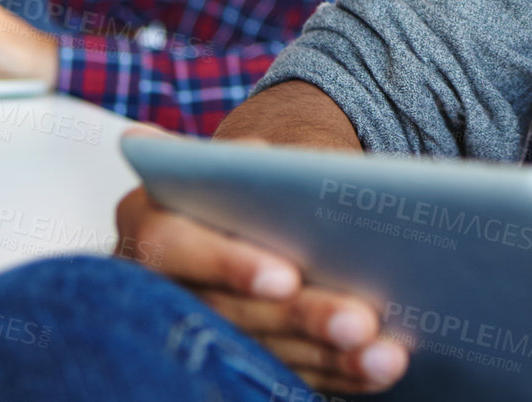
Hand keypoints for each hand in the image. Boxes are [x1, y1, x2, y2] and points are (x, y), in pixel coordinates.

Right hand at [115, 135, 409, 395]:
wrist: (245, 204)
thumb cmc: (244, 177)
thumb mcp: (241, 158)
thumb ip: (249, 164)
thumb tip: (271, 166)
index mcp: (147, 219)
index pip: (175, 247)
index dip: (230, 264)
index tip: (287, 277)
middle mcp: (158, 284)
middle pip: (227, 311)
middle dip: (299, 318)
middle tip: (359, 323)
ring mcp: (192, 329)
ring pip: (258, 351)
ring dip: (326, 358)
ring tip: (384, 356)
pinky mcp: (230, 360)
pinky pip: (280, 373)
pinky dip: (334, 374)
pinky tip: (377, 369)